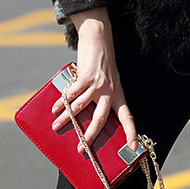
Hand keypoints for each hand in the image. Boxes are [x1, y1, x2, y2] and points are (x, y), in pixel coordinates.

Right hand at [50, 8, 137, 153]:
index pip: (127, 116)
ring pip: (81, 108)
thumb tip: (88, 116)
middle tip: (82, 150)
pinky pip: (72, 94)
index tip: (134, 147)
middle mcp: (110, 91)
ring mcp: (98, 84)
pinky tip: (55, 108)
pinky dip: (62, 102)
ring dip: (67, 119)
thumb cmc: (102, 62)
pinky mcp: (86, 77)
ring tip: (56, 127)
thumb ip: (102, 97)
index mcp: (118, 94)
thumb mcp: (109, 80)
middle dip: (90, 137)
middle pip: (101, 120)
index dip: (131, 132)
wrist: (99, 38)